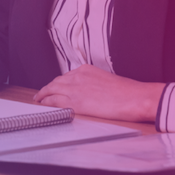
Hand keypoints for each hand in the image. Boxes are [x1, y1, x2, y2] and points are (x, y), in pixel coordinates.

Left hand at [33, 64, 164, 121]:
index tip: (55, 86)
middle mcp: (77, 76)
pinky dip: (46, 102)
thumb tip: (90, 90)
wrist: (135, 98)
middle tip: (42, 93)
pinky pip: (54, 101)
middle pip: (56, 82)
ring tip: (39, 99)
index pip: (66, 76)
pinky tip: (42, 105)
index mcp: (86, 69)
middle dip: (48, 88)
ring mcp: (74, 88)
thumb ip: (94, 82)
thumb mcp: (107, 79)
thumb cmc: (128, 92)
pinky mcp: (75, 102)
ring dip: (43, 94)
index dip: (59, 83)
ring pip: (51, 90)